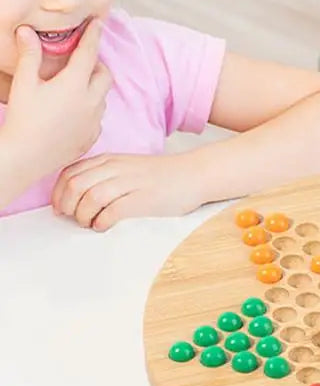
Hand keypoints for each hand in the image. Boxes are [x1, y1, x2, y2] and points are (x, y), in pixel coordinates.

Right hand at [3, 20, 110, 181]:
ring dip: (94, 87)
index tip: (98, 23)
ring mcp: (95, 120)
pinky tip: (74, 111)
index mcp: (75, 84)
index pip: (89, 53)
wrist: (26, 157)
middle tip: (82, 61)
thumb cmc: (23, 119)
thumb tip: (27, 30)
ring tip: (74, 86)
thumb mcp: (24, 84)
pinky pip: (98, 117)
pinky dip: (91, 109)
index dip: (93, 36)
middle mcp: (91, 101)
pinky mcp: (93, 136)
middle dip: (97, 64)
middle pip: (105, 74)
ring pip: (102, 97)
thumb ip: (29, 55)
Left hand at [51, 153, 199, 230]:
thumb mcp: (128, 167)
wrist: (195, 174)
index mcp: (110, 160)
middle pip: (76, 186)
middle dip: (67, 206)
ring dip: (83, 215)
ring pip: (90, 197)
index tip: (61, 208)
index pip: (70, 173)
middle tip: (74, 218)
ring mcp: (131, 183)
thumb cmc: (162, 176)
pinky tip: (104, 226)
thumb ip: (105, 175)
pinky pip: (112, 211)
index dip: (58, 193)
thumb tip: (78, 195)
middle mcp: (116, 168)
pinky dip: (102, 221)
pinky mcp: (144, 199)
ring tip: (89, 223)